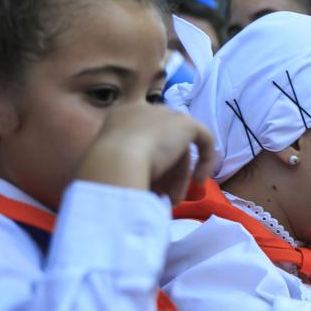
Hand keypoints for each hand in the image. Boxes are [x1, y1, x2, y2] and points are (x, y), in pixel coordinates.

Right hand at [76, 103, 215, 203]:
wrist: (115, 163)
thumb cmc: (106, 171)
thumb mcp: (110, 167)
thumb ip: (126, 165)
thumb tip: (143, 180)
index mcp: (120, 117)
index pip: (141, 136)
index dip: (148, 158)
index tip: (149, 183)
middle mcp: (141, 110)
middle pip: (161, 142)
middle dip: (164, 172)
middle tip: (161, 196)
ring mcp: (163, 113)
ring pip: (178, 147)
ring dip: (177, 176)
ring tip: (172, 200)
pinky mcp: (184, 122)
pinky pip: (202, 138)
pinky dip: (205, 159)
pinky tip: (199, 179)